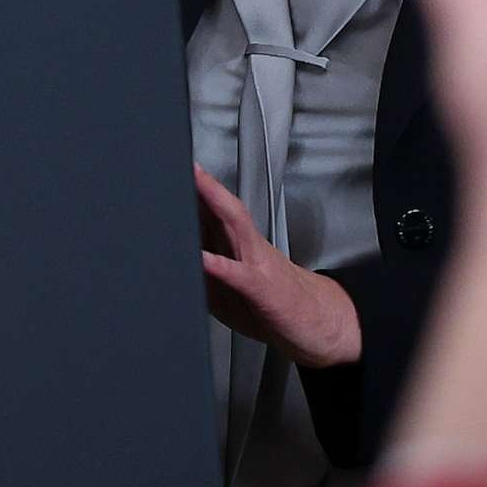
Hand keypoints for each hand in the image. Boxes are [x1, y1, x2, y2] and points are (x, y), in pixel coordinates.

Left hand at [193, 163, 362, 366]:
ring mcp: (256, 263)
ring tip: (193, 184)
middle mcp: (247, 246)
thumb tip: (174, 262)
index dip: (192, 189)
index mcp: (238, 244)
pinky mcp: (261, 288)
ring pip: (233, 225)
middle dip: (199, 184)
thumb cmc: (273, 303)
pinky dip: (219, 265)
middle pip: (221, 206)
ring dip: (212, 202)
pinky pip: (238, 273)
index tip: (170, 170)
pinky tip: (202, 259)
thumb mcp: (231, 287)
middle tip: (177, 163)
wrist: (316, 324)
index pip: (212, 209)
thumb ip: (204, 272)